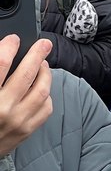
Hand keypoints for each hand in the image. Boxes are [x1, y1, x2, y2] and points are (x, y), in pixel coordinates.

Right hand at [0, 36, 52, 155]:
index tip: (13, 39)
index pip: (1, 64)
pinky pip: (46, 108)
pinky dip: (46, 95)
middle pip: (27, 74)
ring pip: (42, 90)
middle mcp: (3, 109)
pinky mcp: (27, 131)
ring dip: (45, 74)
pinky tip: (41, 88)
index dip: (9, 47)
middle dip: (37, 54)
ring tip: (42, 65)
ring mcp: (17, 121)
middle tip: (43, 44)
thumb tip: (3, 52)